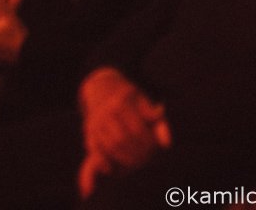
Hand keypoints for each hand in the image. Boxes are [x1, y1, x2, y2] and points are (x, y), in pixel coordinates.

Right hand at [77, 68, 170, 198]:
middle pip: (121, 140)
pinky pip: (95, 149)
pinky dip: (103, 160)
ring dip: (123, 159)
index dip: (147, 143)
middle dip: (136, 154)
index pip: (137, 129)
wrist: (103, 87)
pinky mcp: (88, 130)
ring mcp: (94, 120)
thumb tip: (167, 144)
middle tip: (147, 160)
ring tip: (136, 164)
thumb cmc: (131, 100)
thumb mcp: (146, 104)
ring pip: (109, 146)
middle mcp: (105, 110)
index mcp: (121, 100)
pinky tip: (112, 168)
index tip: (155, 150)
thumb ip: (159, 123)